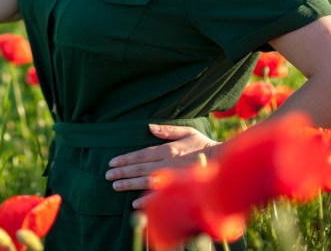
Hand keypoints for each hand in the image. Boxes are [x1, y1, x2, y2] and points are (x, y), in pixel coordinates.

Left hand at [104, 124, 219, 208]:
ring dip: (129, 184)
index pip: (141, 155)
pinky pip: (159, 196)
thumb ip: (167, 130)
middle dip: (122, 172)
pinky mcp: (178, 188)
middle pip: (139, 169)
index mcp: (167, 150)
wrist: (222, 162)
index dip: (125, 159)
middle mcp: (167, 163)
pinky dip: (146, 200)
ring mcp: (172, 177)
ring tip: (115, 186)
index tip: (112, 162)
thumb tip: (149, 127)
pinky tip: (134, 203)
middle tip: (108, 175)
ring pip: (145, 182)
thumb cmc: (203, 145)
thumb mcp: (186, 132)